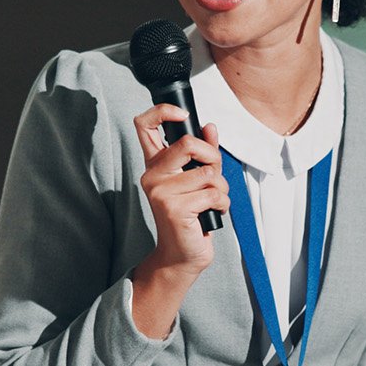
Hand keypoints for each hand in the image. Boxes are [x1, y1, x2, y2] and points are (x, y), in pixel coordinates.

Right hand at [132, 104, 227, 276]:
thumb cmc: (191, 216)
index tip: (183, 115)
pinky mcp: (175, 209)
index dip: (163, 111)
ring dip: (221, 189)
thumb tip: (210, 126)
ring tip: (212, 202)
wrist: (181, 254)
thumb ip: (204, 153)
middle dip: (213, 159)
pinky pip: (213, 194)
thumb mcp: (197, 180)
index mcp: (155, 164)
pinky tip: (211, 214)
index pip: (144, 125)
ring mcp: (161, 192)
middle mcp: (152, 175)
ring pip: (208, 174)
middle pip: (189, 144)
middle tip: (213, 178)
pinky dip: (222, 204)